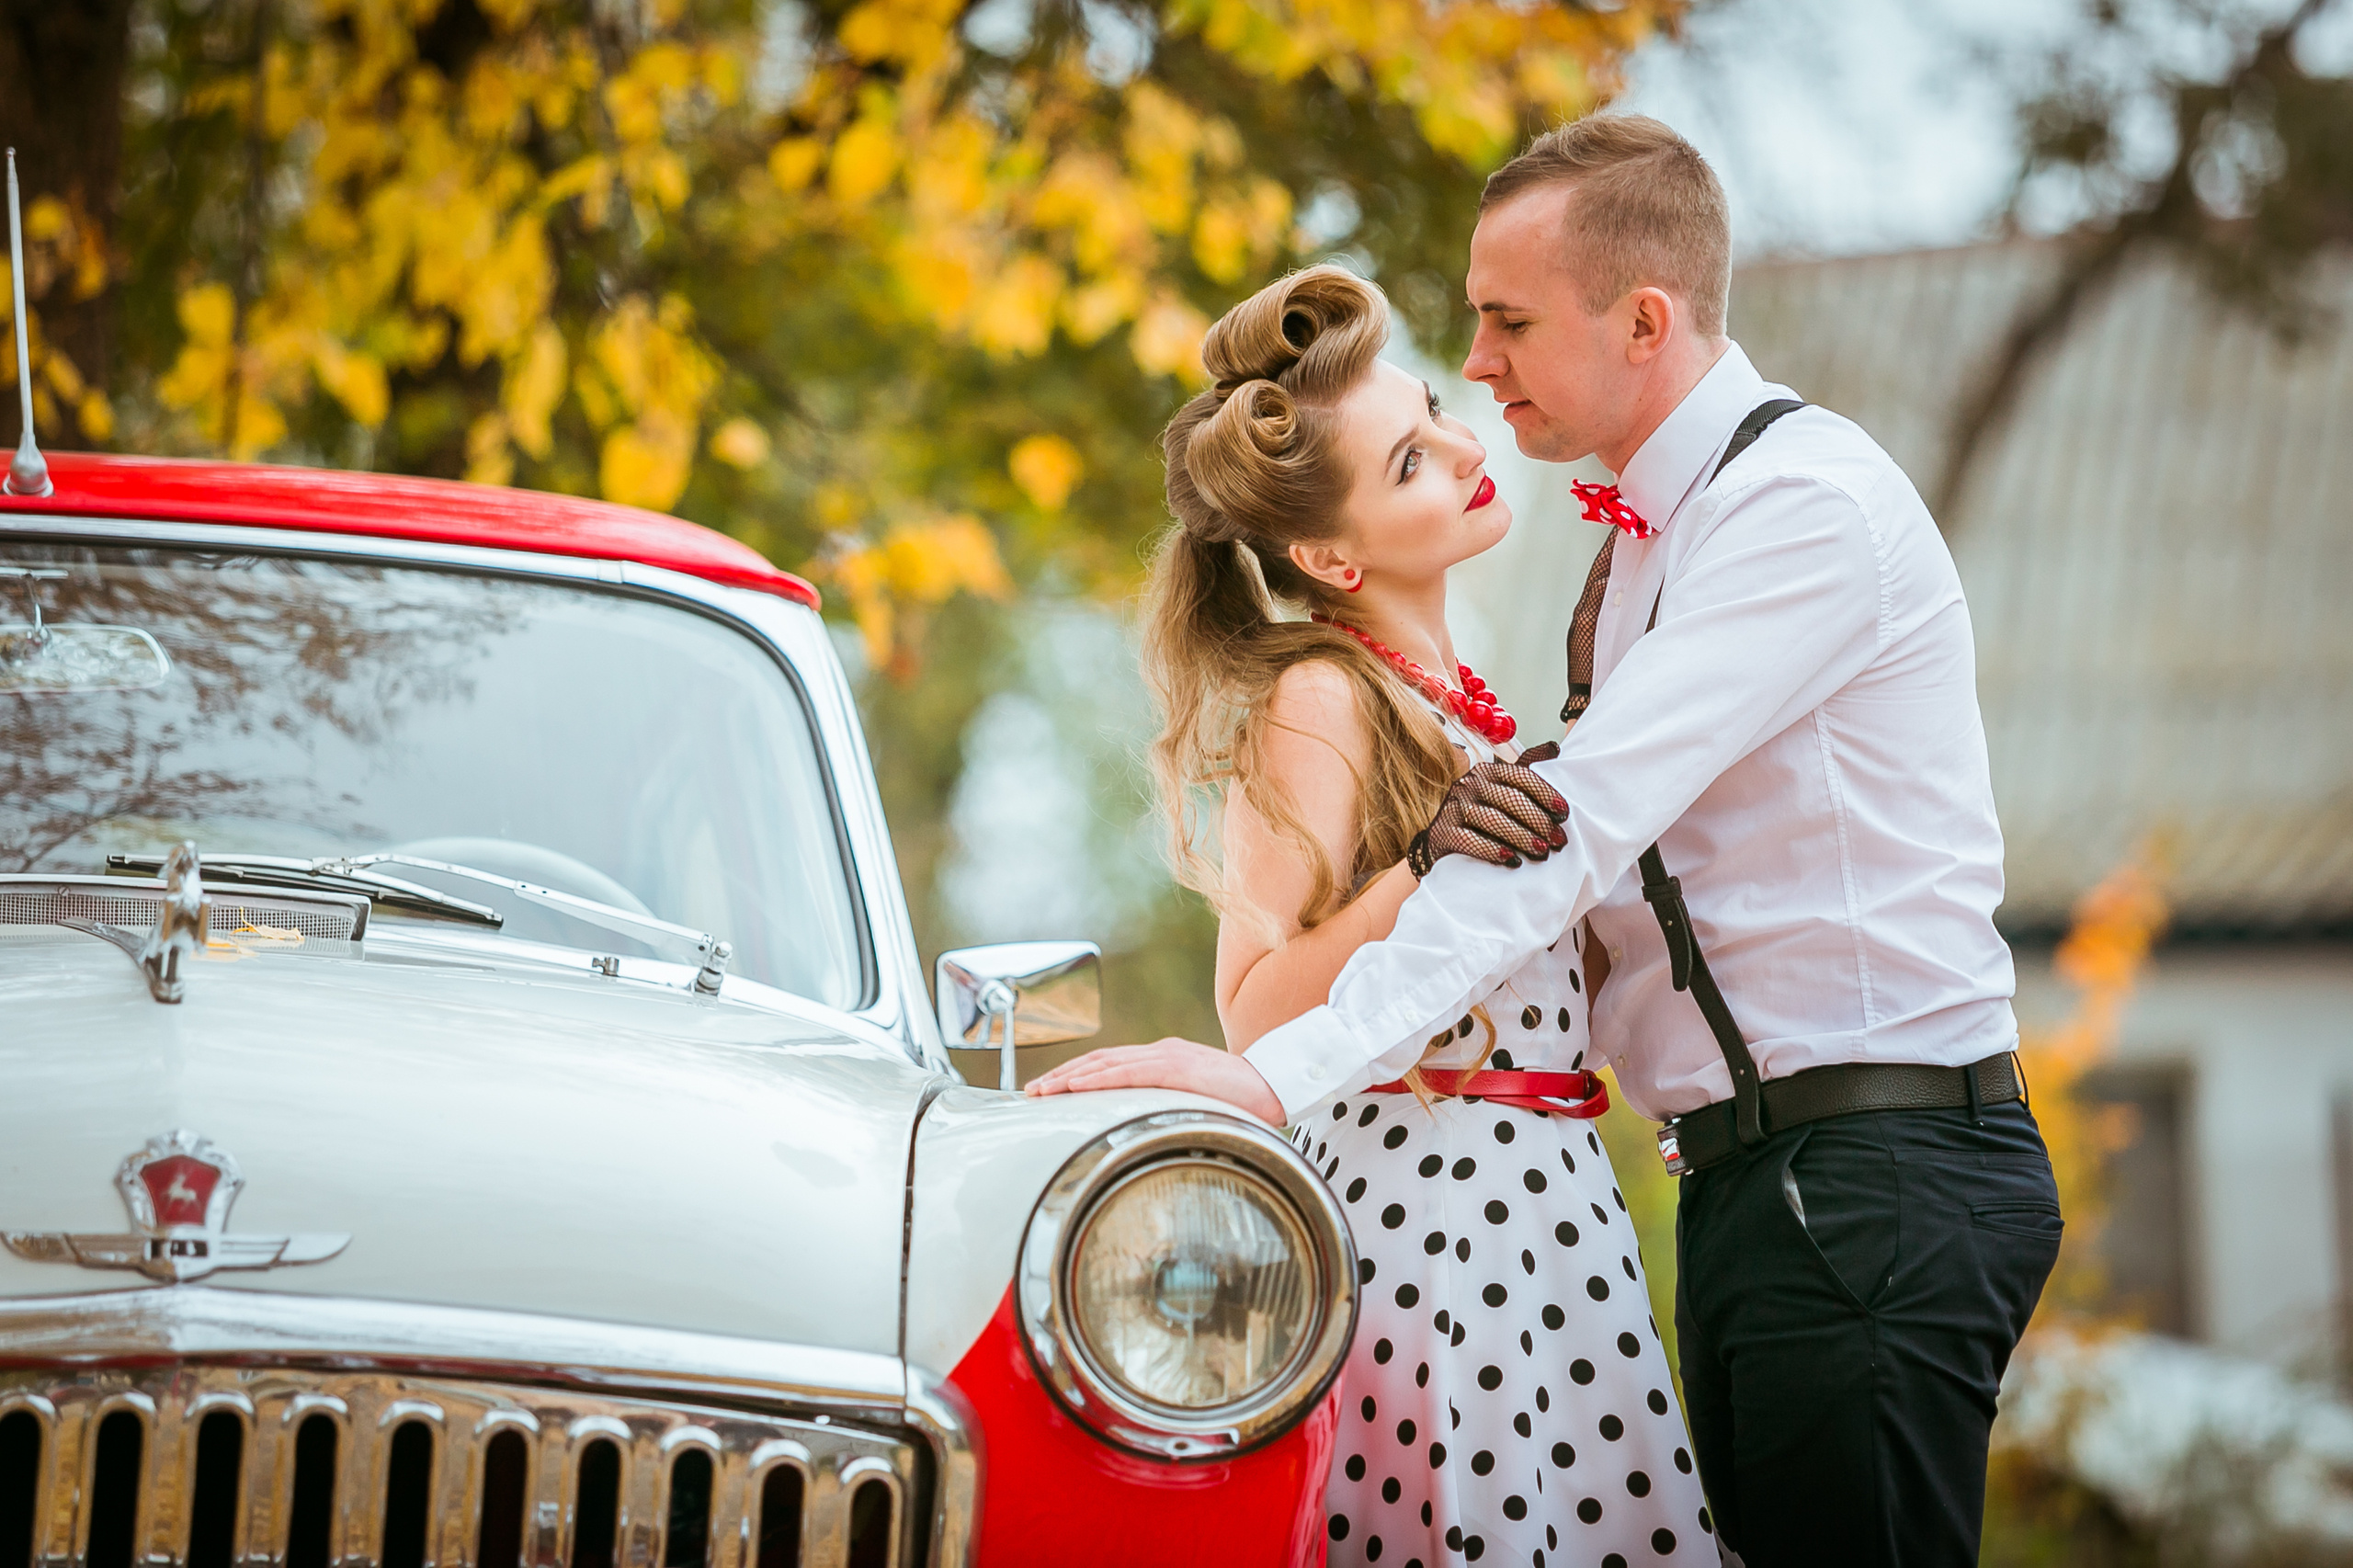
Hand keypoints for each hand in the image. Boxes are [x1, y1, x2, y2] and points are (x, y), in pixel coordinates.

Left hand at [1024, 1037, 1286, 1124]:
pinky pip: (1128, 1072)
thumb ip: (1170, 1106)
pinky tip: (1075, 1086)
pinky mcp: (1177, 1066)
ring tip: (1043, 1091)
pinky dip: (1097, 1078)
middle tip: (1032, 1092)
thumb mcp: (1197, 1103)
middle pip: (1100, 1060)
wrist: (1276, 1086)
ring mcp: (1167, 1056)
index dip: (1078, 1074)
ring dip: (1069, 1077)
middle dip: (1062, 1075)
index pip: (1111, 1064)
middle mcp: (1160, 1051)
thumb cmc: (1241, 1101)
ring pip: (1106, 1064)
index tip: (1051, 1089)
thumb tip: (1147, 1129)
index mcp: (1165, 1059)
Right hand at [1407, 740, 1568, 874]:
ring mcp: (1454, 807)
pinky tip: (1510, 860)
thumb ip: (1527, 769)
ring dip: (1521, 837)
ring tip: (1541, 851)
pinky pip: (1469, 840)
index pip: (1521, 777)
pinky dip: (1491, 850)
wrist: (1443, 840)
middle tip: (1558, 841)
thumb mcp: (1503, 789)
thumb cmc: (1483, 814)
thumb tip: (1555, 747)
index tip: (1564, 813)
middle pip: (1510, 799)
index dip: (1545, 794)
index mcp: (1488, 771)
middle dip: (1539, 821)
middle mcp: (1469, 784)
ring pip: (1493, 820)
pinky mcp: (1442, 831)